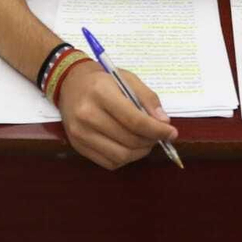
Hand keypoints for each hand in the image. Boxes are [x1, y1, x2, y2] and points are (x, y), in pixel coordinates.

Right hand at [57, 61, 175, 170]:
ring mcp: (80, 133)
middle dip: (151, 141)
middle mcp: (87, 115)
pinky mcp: (77, 146)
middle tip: (159, 135)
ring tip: (146, 141)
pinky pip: (109, 163)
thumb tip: (164, 123)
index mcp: (101, 93)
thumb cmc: (102, 79)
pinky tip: (130, 146)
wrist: (70, 83)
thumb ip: (147, 98)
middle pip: (129, 140)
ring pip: (121, 156)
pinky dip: (126, 158)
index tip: (172, 132)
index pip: (134, 120)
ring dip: (140, 152)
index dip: (157, 130)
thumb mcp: (127, 79)